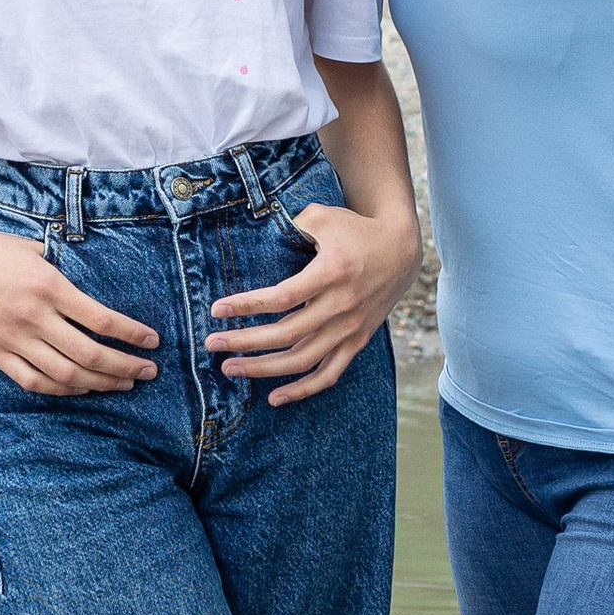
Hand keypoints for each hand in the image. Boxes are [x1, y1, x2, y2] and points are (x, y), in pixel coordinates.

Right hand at [0, 224, 160, 396]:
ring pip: (65, 375)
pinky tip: (82, 387)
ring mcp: (11, 339)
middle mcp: (32, 317)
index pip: (101, 319)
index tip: (152, 341)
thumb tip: (92, 284)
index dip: (132, 334)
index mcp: (46, 286)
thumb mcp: (30, 247)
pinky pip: (34, 381)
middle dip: (125, 366)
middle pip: (89, 354)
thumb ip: (61, 267)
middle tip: (148, 371)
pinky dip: (62, 390)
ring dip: (100, 382)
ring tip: (123, 383)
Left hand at [207, 200, 421, 403]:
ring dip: (263, 369)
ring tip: (230, 369)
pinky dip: (302, 390)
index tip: (216, 311)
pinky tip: (273, 398)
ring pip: (302, 360)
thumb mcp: (323, 216)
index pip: (281, 298)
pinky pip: (329, 374)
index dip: (246, 306)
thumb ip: (289, 226)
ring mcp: (351, 327)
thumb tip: (255, 238)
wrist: (401, 248)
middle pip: (286, 334)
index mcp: (331, 272)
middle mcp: (342, 304)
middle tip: (212, 344)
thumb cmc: (355, 229)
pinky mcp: (357, 340)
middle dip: (244, 342)